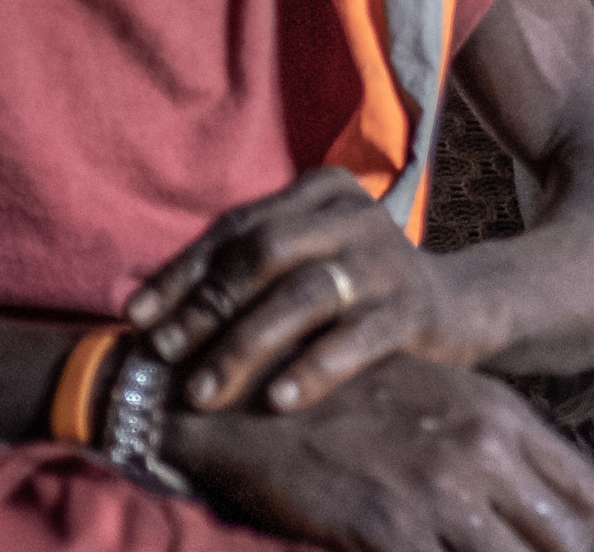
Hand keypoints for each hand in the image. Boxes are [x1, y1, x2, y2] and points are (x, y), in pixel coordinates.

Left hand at [128, 167, 490, 413]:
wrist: (457, 308)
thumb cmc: (356, 292)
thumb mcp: (307, 263)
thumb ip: (249, 272)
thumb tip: (150, 316)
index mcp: (319, 192)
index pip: (235, 229)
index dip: (181, 274)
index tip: (135, 319)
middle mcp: (354, 213)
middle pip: (263, 255)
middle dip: (205, 310)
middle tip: (161, 358)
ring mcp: (386, 258)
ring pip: (302, 295)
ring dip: (244, 346)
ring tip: (204, 392)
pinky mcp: (413, 306)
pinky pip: (355, 339)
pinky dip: (312, 370)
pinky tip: (275, 401)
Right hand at [164, 353, 593, 551]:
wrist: (250, 398)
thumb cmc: (345, 398)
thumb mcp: (436, 403)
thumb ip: (493, 447)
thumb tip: (537, 505)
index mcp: (500, 416)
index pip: (585, 494)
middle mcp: (482, 452)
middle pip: (568, 538)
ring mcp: (438, 493)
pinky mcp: (390, 530)